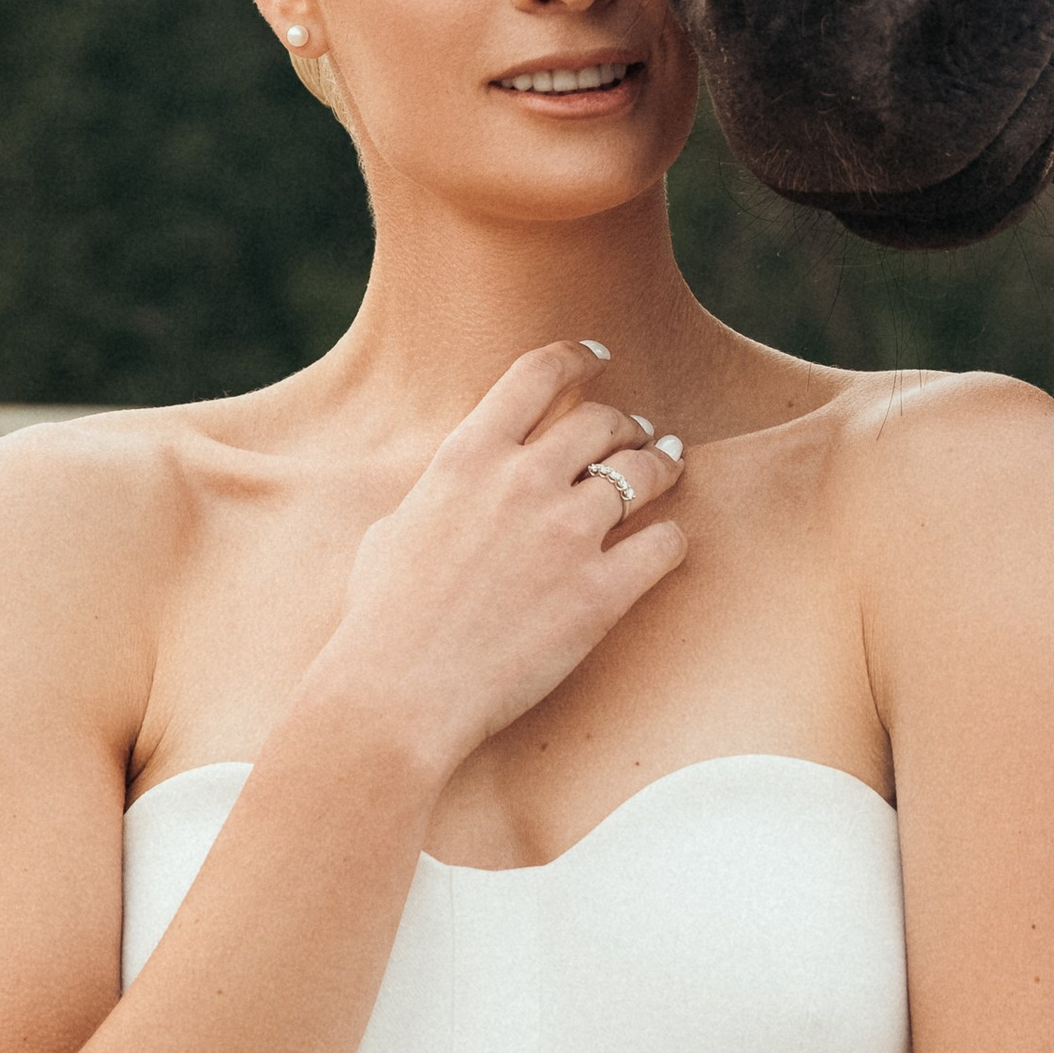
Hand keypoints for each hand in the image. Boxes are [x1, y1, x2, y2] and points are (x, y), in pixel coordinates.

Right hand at [317, 341, 686, 781]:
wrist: (398, 694)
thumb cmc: (382, 622)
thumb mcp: (393, 531)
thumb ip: (436, 496)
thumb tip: (452, 492)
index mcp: (468, 457)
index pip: (537, 376)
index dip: (578, 358)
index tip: (599, 358)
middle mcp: (523, 481)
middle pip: (601, 421)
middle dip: (626, 423)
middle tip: (638, 433)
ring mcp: (568, 534)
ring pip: (644, 472)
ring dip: (662, 464)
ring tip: (669, 465)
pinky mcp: (601, 593)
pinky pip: (664, 545)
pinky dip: (671, 539)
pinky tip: (668, 543)